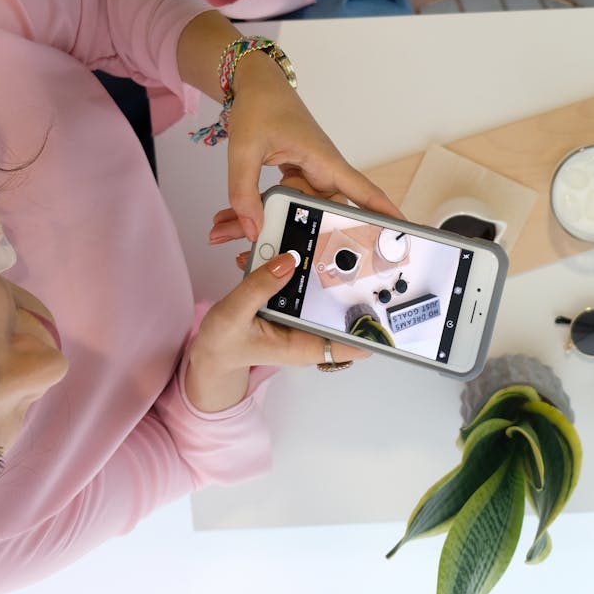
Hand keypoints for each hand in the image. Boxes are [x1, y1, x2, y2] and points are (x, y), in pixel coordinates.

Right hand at [186, 250, 369, 410]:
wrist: (210, 350)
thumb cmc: (222, 343)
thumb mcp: (234, 314)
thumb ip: (260, 287)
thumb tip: (288, 260)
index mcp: (303, 346)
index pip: (353, 344)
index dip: (374, 327)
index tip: (383, 298)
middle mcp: (309, 332)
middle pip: (347, 311)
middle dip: (354, 284)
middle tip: (359, 252)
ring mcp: (302, 318)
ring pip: (328, 294)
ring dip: (330, 271)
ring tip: (329, 243)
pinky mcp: (293, 305)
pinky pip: (307, 286)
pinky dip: (305, 268)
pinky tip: (299, 249)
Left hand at [206, 51, 403, 244]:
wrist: (253, 83)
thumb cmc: (260, 105)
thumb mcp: (245, 149)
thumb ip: (244, 191)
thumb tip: (252, 229)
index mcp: (323, 159)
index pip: (362, 191)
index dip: (383, 214)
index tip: (401, 234)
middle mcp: (322, 169)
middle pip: (323, 211)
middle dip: (298, 232)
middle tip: (270, 252)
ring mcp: (309, 172)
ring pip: (298, 208)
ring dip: (266, 220)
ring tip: (227, 230)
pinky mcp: (296, 173)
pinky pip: (285, 199)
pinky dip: (262, 208)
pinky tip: (235, 219)